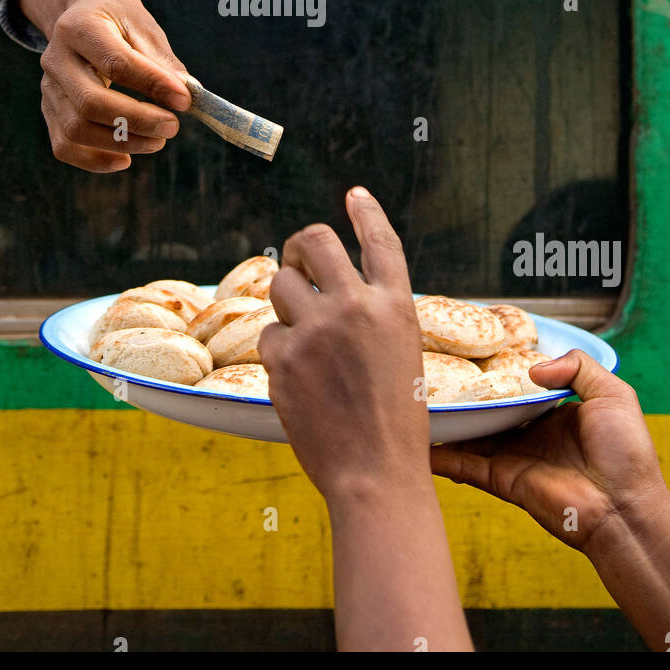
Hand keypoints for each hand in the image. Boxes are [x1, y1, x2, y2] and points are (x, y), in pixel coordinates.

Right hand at [17, 0, 190, 171]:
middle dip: (137, 121)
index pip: (116, 63)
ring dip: (121, 143)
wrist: (76, 14)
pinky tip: (125, 158)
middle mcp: (56, 59)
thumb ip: (161, 59)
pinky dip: (95, 160)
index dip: (152, 85)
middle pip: (90, 103)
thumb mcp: (140, 22)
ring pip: (75, 130)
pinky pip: (64, 146)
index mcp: (80, 27)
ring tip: (156, 141)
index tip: (184, 100)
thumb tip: (186, 95)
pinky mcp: (49, 110)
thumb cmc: (115, 19)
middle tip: (172, 127)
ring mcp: (48, 88)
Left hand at [258, 186, 428, 502]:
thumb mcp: (401, 353)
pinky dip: (279, 353)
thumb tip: (330, 289)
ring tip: (303, 337)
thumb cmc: (395, 422)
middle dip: (298, 245)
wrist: (376, 473)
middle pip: (314, 242)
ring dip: (285, 303)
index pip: (380, 242)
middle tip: (294, 259)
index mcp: (395, 306)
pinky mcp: (285, 358)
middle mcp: (356, 307)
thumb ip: (371, 316)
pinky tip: (299, 380)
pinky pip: (269, 336)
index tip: (354, 196)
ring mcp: (317, 330)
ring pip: (281, 285)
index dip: (366, 213)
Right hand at [429, 350, 667, 554]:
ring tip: (412, 404)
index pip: (516, 387)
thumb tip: (532, 369)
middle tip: (430, 376)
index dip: (494, 373)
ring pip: (469, 436)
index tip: (468, 354)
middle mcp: (528, 433)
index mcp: (552, 411)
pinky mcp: (503, 480)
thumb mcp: (613, 394)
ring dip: (445, 423)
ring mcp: (513, 456)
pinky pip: (465, 466)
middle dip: (461, 396)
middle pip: (486, 410)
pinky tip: (418, 445)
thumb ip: (578, 367)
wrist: (624, 508)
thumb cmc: (626, 453)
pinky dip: (441, 458)